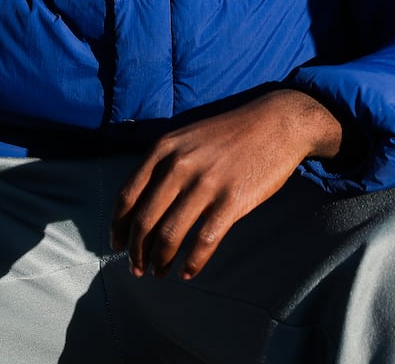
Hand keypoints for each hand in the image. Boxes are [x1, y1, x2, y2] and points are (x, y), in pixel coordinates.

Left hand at [111, 88, 342, 279]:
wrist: (277, 122)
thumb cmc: (231, 133)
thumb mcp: (187, 137)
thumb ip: (163, 163)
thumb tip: (142, 205)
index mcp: (163, 149)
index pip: (127, 196)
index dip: (118, 226)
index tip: (117, 245)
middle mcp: (179, 166)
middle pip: (144, 220)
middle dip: (136, 251)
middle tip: (137, 268)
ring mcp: (206, 184)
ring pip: (170, 235)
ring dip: (160, 260)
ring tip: (160, 273)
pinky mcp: (231, 201)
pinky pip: (204, 241)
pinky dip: (193, 262)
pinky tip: (188, 272)